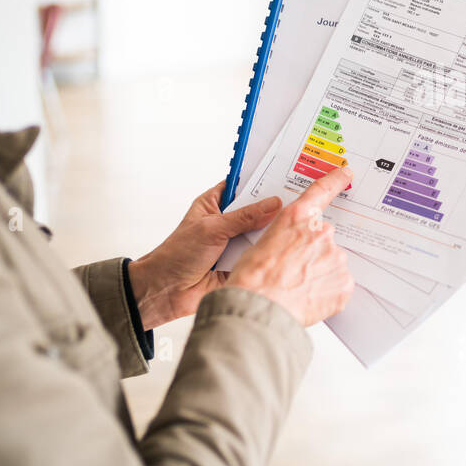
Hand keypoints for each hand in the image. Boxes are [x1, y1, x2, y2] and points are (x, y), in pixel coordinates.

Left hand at [127, 182, 283, 330]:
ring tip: (298, 221)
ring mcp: (236, 242)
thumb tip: (273, 204)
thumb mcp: (212, 228)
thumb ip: (244, 217)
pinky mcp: (242, 262)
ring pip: (262, 232)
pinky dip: (270, 252)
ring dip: (273, 230)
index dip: (261, 180)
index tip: (284, 174)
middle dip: (274, 206)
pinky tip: (289, 246)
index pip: (243, 185)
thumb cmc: (177, 255)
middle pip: (258, 209)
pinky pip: (261, 254)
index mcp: (215, 204)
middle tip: (298, 199)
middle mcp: (228, 221)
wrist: (167, 292)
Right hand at [226, 165, 355, 327]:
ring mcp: (336, 257)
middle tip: (292, 272)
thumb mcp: (259, 245)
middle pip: (323, 239)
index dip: (335, 180)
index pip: (321, 191)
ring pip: (331, 263)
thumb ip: (286, 238)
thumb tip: (294, 249)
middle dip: (312, 254)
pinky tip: (307, 300)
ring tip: (296, 290)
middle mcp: (321, 233)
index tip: (346, 173)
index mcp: (297, 218)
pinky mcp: (345, 282)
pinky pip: (338, 285)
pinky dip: (326, 293)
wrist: (259, 310)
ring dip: (319, 274)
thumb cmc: (252, 280)